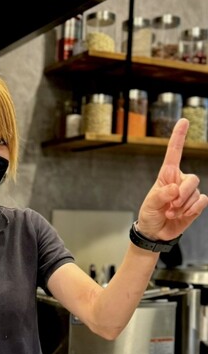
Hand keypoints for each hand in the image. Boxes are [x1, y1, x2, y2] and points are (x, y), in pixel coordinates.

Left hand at [137, 118, 207, 240]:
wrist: (155, 232)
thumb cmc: (150, 214)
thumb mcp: (150, 204)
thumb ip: (162, 195)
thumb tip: (175, 189)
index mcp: (167, 176)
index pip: (174, 153)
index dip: (178, 137)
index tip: (183, 121)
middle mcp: (180, 181)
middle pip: (193, 178)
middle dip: (183, 194)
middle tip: (170, 206)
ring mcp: (189, 193)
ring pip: (197, 192)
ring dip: (183, 206)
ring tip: (171, 213)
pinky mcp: (195, 205)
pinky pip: (203, 201)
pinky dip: (194, 209)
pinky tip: (184, 214)